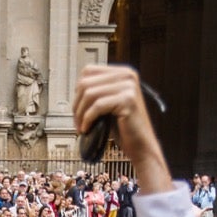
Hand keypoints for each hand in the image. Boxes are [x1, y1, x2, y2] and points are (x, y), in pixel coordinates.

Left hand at [72, 64, 169, 192]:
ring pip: (89, 94)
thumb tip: (76, 88)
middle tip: (77, 121)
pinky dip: (87, 119)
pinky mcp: (127, 100)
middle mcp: (127, 76)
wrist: (140, 145)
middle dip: (76, 104)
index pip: (88, 71)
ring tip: (81, 126)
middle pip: (86, 83)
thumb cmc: (124, 127)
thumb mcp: (109, 103)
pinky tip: (87, 129)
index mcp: (123, 72)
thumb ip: (97, 91)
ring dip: (80, 113)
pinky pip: (97, 106)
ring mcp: (128, 87)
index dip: (78, 90)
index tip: (77, 107)